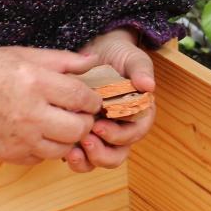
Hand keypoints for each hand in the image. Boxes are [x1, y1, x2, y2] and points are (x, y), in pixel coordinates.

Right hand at [0, 46, 101, 165]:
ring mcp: (20, 138)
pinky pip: (42, 158)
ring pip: (64, 148)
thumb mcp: (24, 55)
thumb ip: (63, 60)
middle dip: (85, 121)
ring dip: (68, 138)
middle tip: (79, 113)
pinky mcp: (10, 155)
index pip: (81, 98)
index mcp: (35, 83)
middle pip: (78, 128)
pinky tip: (40, 133)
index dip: (93, 99)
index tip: (91, 99)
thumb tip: (93, 62)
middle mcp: (30, 114)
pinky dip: (47, 148)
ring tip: (60, 123)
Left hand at [66, 28, 158, 172]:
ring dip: (86, 160)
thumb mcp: (133, 58)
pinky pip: (79, 156)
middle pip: (117, 155)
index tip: (100, 126)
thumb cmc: (119, 56)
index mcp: (138, 115)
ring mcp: (101, 135)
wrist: (97, 50)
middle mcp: (121, 129)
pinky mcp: (82, 135)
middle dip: (102, 154)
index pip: (134, 134)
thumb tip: (149, 85)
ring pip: (97, 160)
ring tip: (71, 151)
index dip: (119, 135)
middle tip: (85, 141)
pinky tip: (61, 148)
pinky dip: (71, 157)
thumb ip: (141, 70)